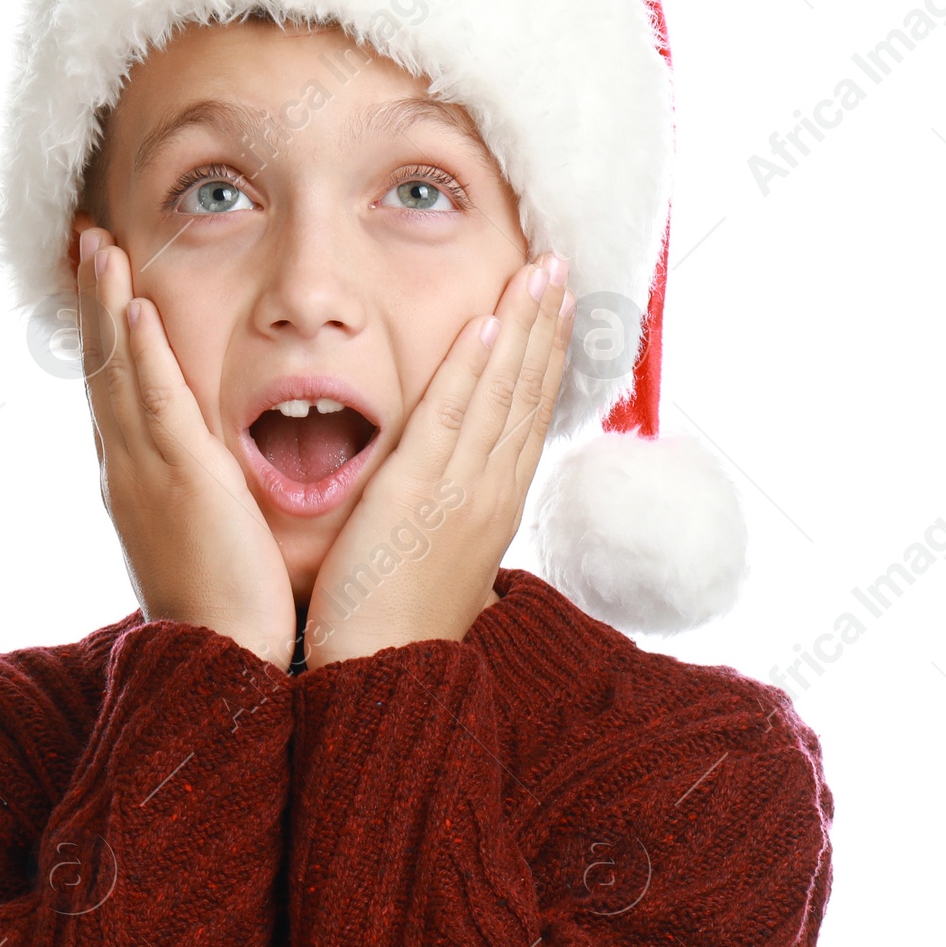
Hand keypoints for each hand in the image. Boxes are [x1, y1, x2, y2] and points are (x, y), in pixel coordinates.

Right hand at [76, 227, 297, 669]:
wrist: (222, 662)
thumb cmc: (225, 612)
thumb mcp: (203, 540)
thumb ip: (199, 498)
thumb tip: (206, 477)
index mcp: (136, 483)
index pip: (113, 393)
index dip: (105, 336)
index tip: (103, 285)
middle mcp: (129, 470)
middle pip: (103, 369)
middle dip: (94, 303)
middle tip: (86, 241)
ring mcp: (148, 473)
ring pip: (118, 372)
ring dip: (108, 305)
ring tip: (99, 246)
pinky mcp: (182, 480)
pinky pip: (155, 403)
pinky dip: (140, 354)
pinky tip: (136, 309)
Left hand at [302, 252, 574, 670]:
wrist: (385, 679)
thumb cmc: (395, 631)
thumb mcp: (435, 566)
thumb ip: (444, 523)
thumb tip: (444, 507)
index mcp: (493, 508)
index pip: (527, 418)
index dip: (545, 359)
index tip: (557, 311)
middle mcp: (490, 494)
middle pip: (528, 395)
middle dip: (547, 327)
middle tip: (560, 267)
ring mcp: (461, 493)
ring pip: (502, 395)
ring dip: (523, 328)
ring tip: (541, 272)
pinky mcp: (418, 497)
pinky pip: (452, 419)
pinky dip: (472, 370)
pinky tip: (487, 327)